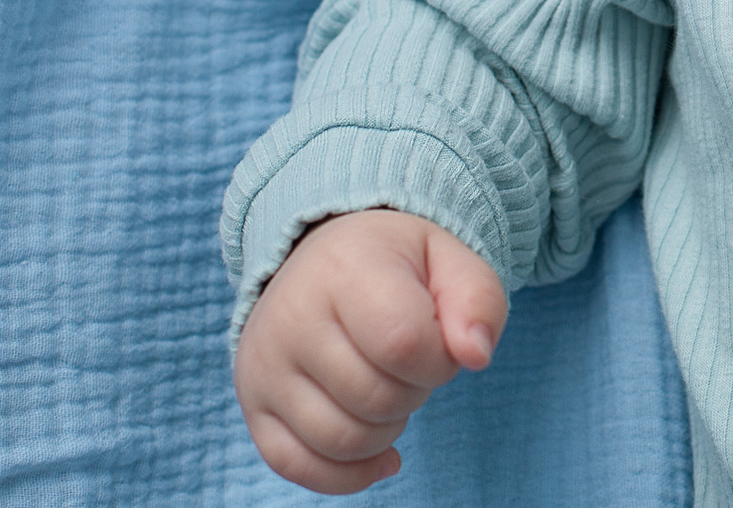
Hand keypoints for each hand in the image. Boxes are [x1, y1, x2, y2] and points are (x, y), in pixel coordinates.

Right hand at [234, 209, 508, 494]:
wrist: (324, 260)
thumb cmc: (396, 265)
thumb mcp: (449, 259)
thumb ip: (478, 300)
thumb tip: (475, 356)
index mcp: (344, 269)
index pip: (402, 343)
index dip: (438, 359)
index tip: (437, 338)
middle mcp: (291, 317)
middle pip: (376, 399)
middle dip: (415, 391)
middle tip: (410, 361)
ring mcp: (263, 367)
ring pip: (342, 441)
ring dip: (386, 431)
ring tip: (386, 387)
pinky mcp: (253, 407)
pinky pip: (298, 467)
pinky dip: (349, 472)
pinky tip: (379, 450)